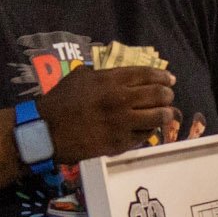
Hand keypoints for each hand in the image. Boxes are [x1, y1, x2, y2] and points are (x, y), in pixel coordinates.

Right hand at [32, 66, 178, 165]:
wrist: (47, 131)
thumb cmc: (60, 101)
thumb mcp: (79, 76)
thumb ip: (101, 73)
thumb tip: (117, 75)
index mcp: (111, 80)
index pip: (146, 75)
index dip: (162, 76)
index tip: (170, 79)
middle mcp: (121, 100)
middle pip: (158, 94)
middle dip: (167, 95)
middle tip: (169, 96)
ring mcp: (122, 122)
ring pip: (158, 117)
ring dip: (165, 114)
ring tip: (166, 113)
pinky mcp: (120, 142)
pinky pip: (144, 136)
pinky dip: (149, 131)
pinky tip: (148, 128)